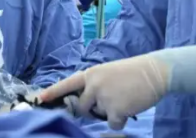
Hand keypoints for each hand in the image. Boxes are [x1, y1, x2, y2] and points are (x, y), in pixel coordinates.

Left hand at [40, 55, 167, 129]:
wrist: (155, 72)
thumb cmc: (133, 72)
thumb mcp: (108, 73)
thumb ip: (95, 85)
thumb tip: (87, 102)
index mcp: (91, 74)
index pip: (68, 84)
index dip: (53, 92)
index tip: (40, 99)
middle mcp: (94, 85)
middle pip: (82, 107)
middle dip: (91, 110)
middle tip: (109, 101)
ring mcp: (104, 98)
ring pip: (99, 116)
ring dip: (110, 113)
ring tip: (124, 99)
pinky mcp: (116, 110)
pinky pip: (113, 124)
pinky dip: (121, 120)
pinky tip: (130, 108)